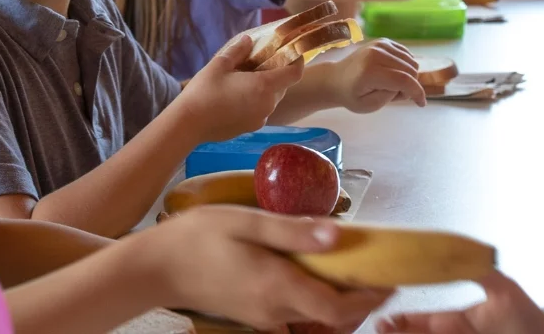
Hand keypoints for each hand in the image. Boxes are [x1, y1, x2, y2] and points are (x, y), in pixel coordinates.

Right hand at [150, 206, 392, 330]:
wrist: (154, 267)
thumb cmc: (198, 238)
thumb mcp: (246, 222)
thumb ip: (293, 231)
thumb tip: (339, 234)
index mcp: (278, 287)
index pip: (337, 308)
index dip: (369, 299)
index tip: (390, 280)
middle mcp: (275, 310)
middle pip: (332, 318)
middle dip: (362, 302)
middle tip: (379, 275)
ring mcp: (264, 316)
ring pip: (316, 321)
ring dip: (341, 306)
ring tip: (356, 276)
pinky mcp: (254, 315)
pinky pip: (297, 318)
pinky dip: (318, 306)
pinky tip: (320, 280)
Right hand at [181, 35, 305, 139]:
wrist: (188, 124)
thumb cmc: (204, 91)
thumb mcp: (219, 64)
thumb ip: (238, 50)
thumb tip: (248, 40)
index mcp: (264, 86)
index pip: (295, 73)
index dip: (298, 61)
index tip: (292, 52)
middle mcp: (268, 104)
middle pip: (283, 86)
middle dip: (276, 73)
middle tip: (260, 62)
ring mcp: (260, 119)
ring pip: (271, 99)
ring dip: (265, 88)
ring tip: (245, 79)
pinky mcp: (250, 128)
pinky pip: (260, 110)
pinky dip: (256, 101)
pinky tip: (237, 96)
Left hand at [326, 39, 425, 112]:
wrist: (336, 78)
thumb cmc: (351, 96)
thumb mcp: (369, 105)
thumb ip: (390, 96)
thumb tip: (407, 85)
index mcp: (371, 71)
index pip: (404, 80)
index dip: (417, 92)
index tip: (421, 104)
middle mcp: (377, 53)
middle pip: (410, 70)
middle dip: (410, 86)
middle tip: (397, 95)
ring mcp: (381, 45)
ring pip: (411, 61)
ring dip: (409, 76)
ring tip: (393, 84)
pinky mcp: (384, 41)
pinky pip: (407, 54)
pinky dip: (406, 66)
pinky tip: (395, 73)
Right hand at [376, 271, 543, 333]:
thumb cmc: (525, 317)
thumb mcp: (503, 289)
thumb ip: (481, 270)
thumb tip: (464, 249)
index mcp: (456, 321)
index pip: (423, 321)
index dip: (403, 321)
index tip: (385, 319)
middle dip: (397, 332)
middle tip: (379, 327)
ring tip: (387, 333)